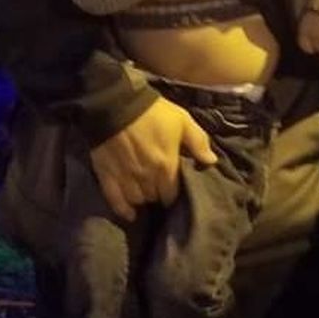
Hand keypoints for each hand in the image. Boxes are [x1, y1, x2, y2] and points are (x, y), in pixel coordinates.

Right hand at [88, 96, 217, 221]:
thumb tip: (211, 162)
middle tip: (160, 190)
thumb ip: (198, 142)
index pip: (172, 193)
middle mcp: (146, 177)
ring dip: (143, 199)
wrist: (117, 104)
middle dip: (159, 195)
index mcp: (166, 166)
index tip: (175, 190)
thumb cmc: (154, 113)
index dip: (174, 193)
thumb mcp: (183, 121)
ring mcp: (125, 178)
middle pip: (154, 197)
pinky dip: (122, 209)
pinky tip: (129, 213)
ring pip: (137, 200)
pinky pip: (115, 200)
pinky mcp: (107, 176)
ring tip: (146, 194)